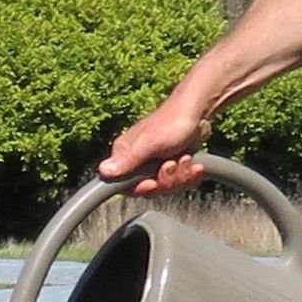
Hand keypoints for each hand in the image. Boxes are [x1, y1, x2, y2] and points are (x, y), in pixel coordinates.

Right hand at [98, 93, 216, 196]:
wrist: (199, 112)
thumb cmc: (173, 122)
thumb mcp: (149, 143)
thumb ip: (128, 159)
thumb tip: (102, 171)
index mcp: (125, 154)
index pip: (124, 185)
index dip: (141, 188)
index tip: (153, 182)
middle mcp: (137, 161)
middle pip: (149, 189)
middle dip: (166, 181)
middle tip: (173, 164)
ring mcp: (155, 164)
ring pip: (166, 186)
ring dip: (180, 176)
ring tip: (186, 159)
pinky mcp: (171, 165)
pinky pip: (178, 182)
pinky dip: (189, 175)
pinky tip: (195, 165)